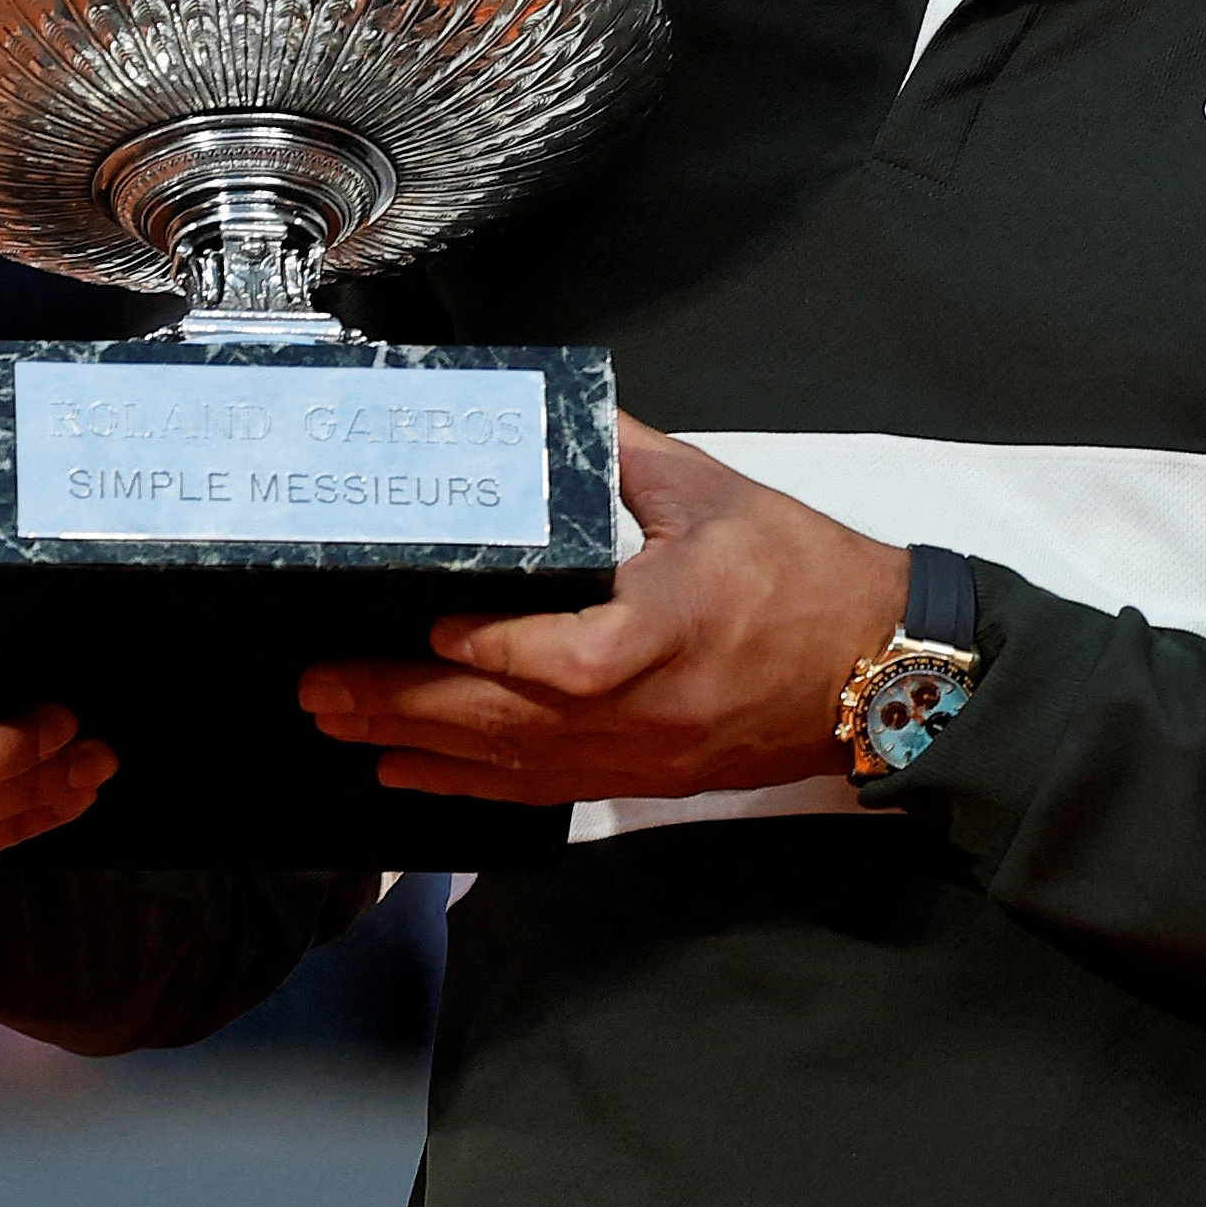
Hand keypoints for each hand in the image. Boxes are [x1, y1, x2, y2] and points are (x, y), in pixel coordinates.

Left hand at [299, 418, 907, 802]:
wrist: (881, 672)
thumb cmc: (810, 580)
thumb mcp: (718, 494)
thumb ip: (625, 454)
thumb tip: (553, 415)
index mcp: (676, 622)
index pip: (572, 657)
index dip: (494, 651)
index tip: (425, 623)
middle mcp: (652, 704)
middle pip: (514, 722)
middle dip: (408, 705)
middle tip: (324, 686)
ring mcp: (645, 753)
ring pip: (514, 765)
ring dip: (419, 746)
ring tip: (338, 724)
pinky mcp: (644, 778)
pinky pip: (541, 791)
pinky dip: (466, 784)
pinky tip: (408, 773)